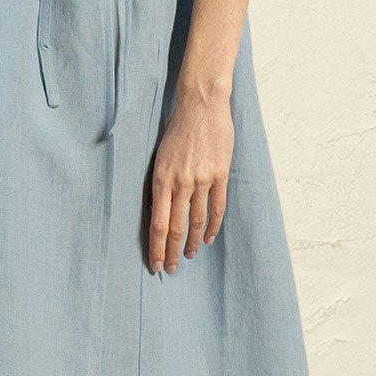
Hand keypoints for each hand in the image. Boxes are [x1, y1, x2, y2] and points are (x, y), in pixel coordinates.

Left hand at [146, 91, 232, 272]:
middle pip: (176, 228)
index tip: (156, 264)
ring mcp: (202, 180)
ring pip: (197, 222)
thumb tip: (158, 210)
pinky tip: (208, 238)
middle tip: (171, 269)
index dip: (157, 247)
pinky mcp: (220, 175)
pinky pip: (217, 208)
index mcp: (161, 179)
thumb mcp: (160, 157)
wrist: (201, 105)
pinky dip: (212, 226)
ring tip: (189, 256)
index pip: (158, 223)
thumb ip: (160, 184)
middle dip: (172, 252)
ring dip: (192, 243)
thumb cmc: (177, 130)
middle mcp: (181, 183)